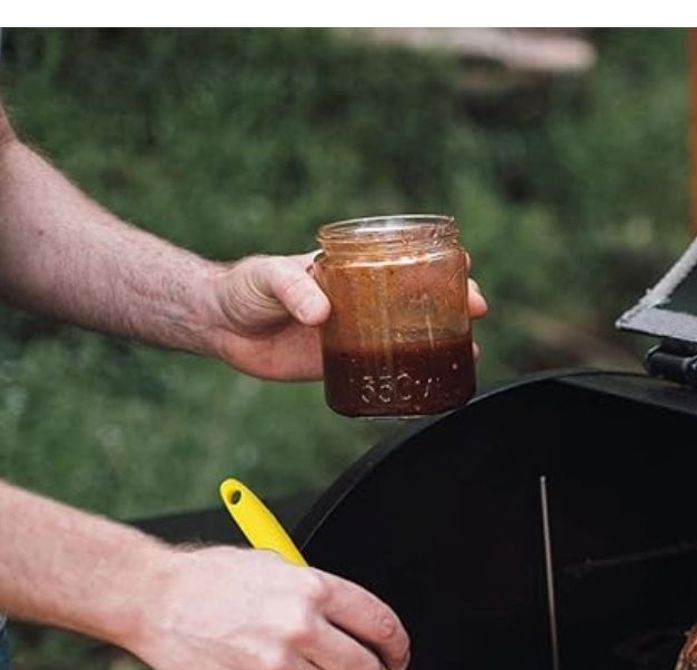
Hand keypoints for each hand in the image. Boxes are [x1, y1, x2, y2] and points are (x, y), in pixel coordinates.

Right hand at [127, 544, 410, 669]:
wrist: (156, 599)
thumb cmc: (211, 580)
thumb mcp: (277, 567)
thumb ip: (321, 595)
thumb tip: (358, 623)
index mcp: (313, 589)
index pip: (381, 625)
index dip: (397, 647)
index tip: (397, 657)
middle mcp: (300, 626)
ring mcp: (278, 663)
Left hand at [205, 252, 488, 381]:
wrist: (220, 324)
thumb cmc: (245, 287)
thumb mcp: (269, 277)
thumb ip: (294, 289)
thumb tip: (322, 311)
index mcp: (350, 269)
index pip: (403, 258)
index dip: (438, 260)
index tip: (465, 264)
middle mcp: (360, 298)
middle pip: (418, 298)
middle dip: (453, 302)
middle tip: (476, 311)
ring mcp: (354, 330)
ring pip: (408, 334)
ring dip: (441, 342)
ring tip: (470, 353)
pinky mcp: (341, 362)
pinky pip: (382, 368)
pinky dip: (408, 375)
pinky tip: (429, 384)